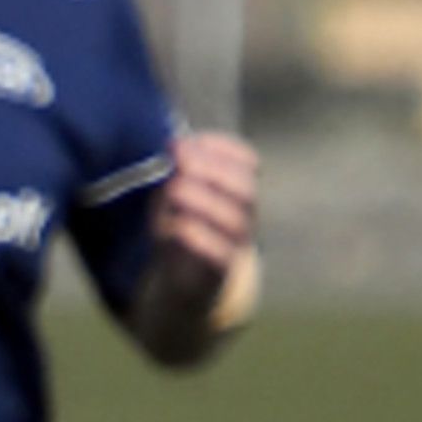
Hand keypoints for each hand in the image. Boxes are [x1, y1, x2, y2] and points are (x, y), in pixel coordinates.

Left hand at [149, 129, 260, 289]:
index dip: (221, 147)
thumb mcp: (174, 190)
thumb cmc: (180, 223)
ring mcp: (236, 243)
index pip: (248, 161)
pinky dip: (198, 237)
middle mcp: (245, 214)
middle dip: (213, 169)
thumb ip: (176, 169)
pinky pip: (222, 255)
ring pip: (235, 220)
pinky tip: (174, 225)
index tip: (184, 142)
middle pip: (246, 188)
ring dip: (203, 199)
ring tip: (173, 189)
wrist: (181, 280)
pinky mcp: (221, 271)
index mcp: (238, 189)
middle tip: (179, 162)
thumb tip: (174, 145)